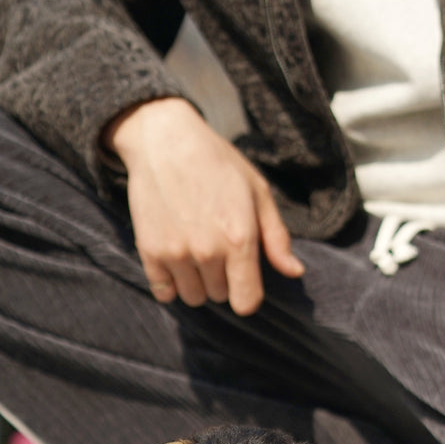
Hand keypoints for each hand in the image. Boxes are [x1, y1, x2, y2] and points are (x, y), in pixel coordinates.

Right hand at [104, 98, 303, 315]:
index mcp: (240, 239)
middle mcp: (208, 252)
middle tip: (216, 247)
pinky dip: (170, 283)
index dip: (248, 295)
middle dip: (222, 279)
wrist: (165, 141)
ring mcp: (176, 253)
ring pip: (193, 297)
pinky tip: (175, 257)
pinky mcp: (150, 252)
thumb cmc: (217, 163)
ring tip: (196, 251)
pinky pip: (164, 292)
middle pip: (220, 297)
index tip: (244, 280)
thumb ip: (277, 237)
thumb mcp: (257, 192)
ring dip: (197, 282)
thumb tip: (294, 272)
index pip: (247, 302)